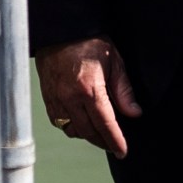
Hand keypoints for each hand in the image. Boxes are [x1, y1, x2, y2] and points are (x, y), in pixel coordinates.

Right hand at [35, 37, 140, 157]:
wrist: (60, 31)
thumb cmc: (89, 42)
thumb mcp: (114, 61)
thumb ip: (124, 90)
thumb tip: (134, 113)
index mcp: (89, 89)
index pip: (105, 124)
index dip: (115, 141)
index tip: (123, 151)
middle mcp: (70, 98)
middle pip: (88, 132)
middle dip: (103, 142)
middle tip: (115, 145)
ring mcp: (56, 100)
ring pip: (72, 130)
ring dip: (87, 135)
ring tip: (100, 132)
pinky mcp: (48, 99)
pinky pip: (60, 123)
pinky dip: (72, 127)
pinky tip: (82, 122)